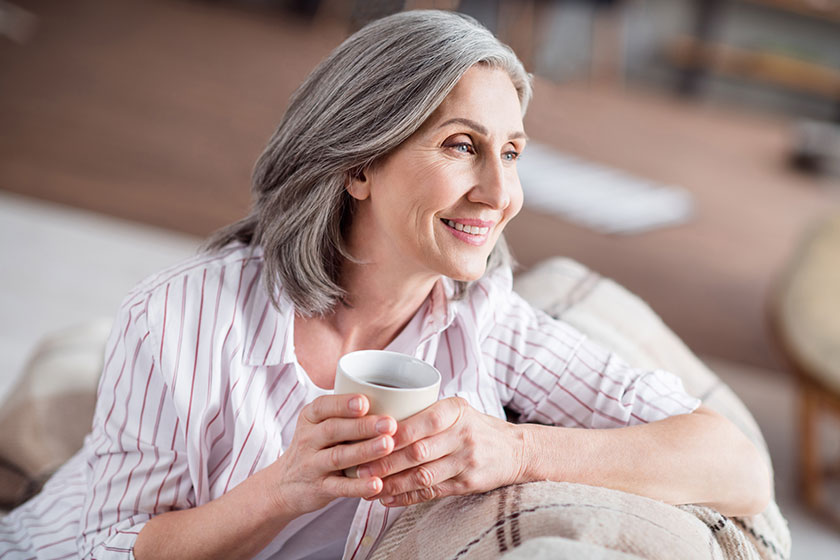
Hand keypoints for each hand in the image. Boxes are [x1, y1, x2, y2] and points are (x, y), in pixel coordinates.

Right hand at [266, 394, 396, 516]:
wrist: (286, 484)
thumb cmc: (315, 446)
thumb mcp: (318, 424)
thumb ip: (343, 411)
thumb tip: (387, 394)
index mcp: (310, 418)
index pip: (323, 406)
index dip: (343, 404)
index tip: (365, 402)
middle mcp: (308, 439)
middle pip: (333, 430)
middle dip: (362, 426)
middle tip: (389, 423)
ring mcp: (312, 465)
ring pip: (337, 457)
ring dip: (364, 451)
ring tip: (388, 445)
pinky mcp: (319, 488)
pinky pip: (340, 487)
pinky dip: (358, 486)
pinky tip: (377, 484)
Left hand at [356, 397, 527, 506]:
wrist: (515, 450)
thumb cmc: (476, 426)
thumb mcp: (457, 409)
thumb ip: (425, 411)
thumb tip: (379, 418)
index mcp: (456, 410)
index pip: (420, 422)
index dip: (392, 434)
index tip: (367, 440)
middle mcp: (463, 435)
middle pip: (417, 452)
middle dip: (385, 462)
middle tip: (358, 468)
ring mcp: (466, 461)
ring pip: (422, 475)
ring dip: (392, 483)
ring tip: (367, 487)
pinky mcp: (467, 484)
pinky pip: (432, 492)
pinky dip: (407, 497)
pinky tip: (387, 499)